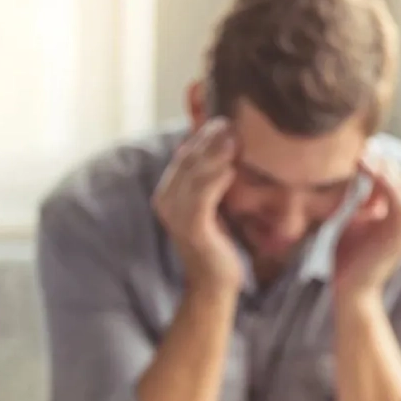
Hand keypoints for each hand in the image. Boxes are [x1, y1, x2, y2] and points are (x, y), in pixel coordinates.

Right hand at [153, 118, 242, 290]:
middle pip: (187, 159)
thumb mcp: (215, 204)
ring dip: (214, 153)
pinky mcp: (191, 227)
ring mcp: (175, 213)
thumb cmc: (219, 242)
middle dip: (209, 138)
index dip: (203, 135)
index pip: (185, 155)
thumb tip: (229, 149)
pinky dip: (216, 180)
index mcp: (169, 191)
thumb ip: (214, 181)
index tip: (225, 118)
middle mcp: (166, 199)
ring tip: (234, 136)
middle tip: (231, 121)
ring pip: (194, 174)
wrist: (214, 282)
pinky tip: (232, 168)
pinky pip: (203, 197)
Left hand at [333, 157, 400, 296]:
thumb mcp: (358, 221)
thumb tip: (365, 176)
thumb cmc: (350, 258)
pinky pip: (399, 198)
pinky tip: (368, 167)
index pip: (394, 181)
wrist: (351, 289)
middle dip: (381, 160)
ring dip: (383, 166)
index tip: (357, 146)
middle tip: (359, 142)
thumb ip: (366, 201)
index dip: (378, 163)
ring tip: (363, 152)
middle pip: (400, 179)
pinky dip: (385, 180)